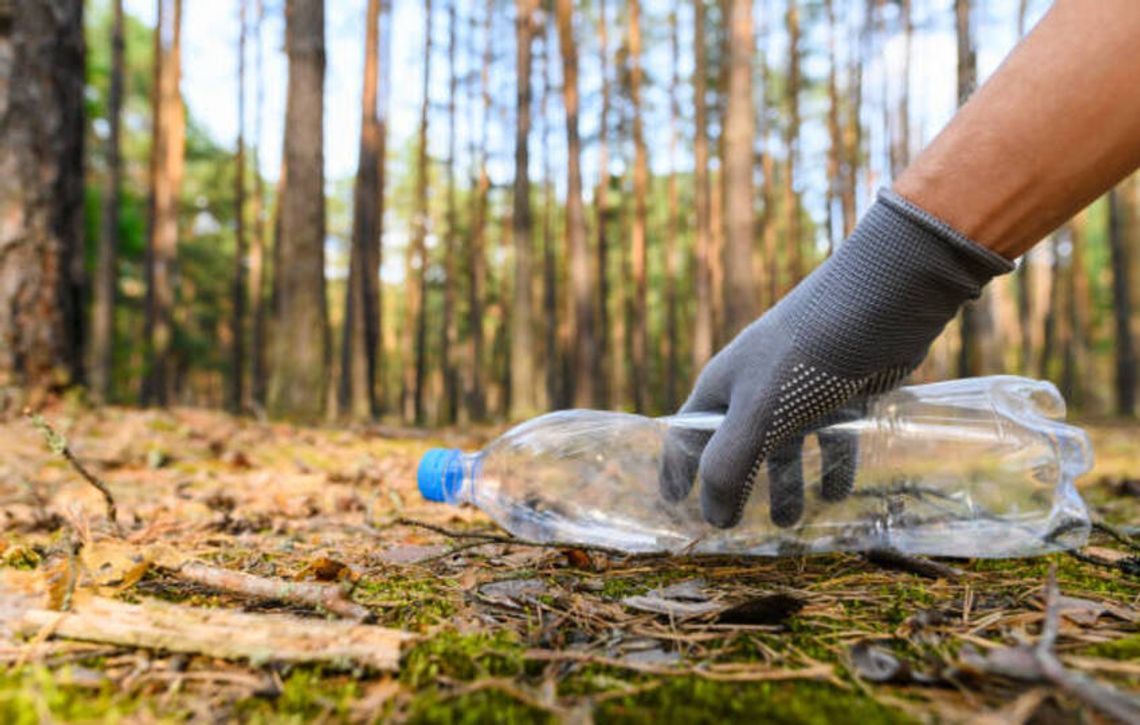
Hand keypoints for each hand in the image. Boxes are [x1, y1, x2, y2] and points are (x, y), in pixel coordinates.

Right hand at [660, 190, 1012, 527]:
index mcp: (724, 387)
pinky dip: (832, 466)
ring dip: (788, 485)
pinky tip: (839, 493)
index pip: (686, 435)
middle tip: (741, 530)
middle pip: (738, 447)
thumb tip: (712, 519)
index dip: (677, 471)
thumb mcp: (758, 414)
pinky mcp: (844, 389)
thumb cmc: (808, 353)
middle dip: (738, 489)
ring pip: (786, 447)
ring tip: (795, 523)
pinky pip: (831, 437)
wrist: (884, 298)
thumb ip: (729, 467)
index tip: (675, 507)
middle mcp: (757, 387)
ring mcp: (800, 388)